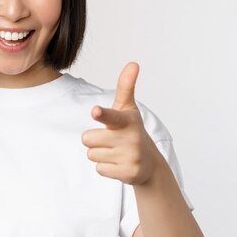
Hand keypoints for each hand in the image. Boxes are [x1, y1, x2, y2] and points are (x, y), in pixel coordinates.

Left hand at [81, 62, 159, 185]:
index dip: (103, 114)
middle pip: (87, 139)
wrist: (149, 163)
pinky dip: (106, 168)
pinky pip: (99, 169)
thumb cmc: (131, 130)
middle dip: (95, 140)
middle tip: (111, 140)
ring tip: (116, 152)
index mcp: (127, 121)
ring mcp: (130, 157)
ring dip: (100, 154)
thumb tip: (133, 63)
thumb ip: (126, 86)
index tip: (96, 111)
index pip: (111, 116)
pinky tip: (118, 164)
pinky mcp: (127, 173)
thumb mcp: (128, 109)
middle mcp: (130, 138)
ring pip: (92, 155)